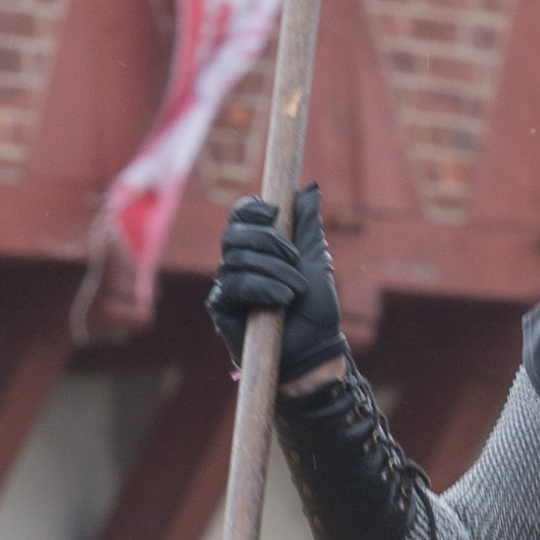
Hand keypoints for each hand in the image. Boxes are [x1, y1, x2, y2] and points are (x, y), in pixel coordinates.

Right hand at [208, 184, 342, 385]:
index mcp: (258, 249)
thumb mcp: (317, 262)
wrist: (315, 350)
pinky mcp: (222, 309)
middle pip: (234, 233)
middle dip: (268, 240)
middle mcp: (238, 265)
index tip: (275, 211)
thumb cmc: (316, 310)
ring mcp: (228, 287)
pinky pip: (233, 286)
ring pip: (237, 259)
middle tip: (295, 258)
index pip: (240, 217)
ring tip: (296, 290)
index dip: (252, 208)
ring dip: (274, 270)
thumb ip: (308, 226)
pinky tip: (281, 300)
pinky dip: (261, 287)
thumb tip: (310, 189)